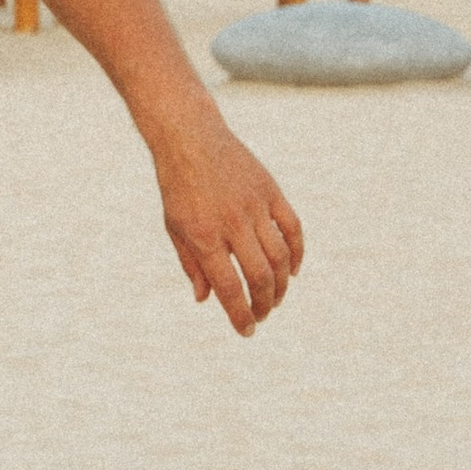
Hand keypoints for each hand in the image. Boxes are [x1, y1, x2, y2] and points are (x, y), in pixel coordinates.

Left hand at [155, 124, 304, 334]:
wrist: (191, 138)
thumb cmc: (178, 186)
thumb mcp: (174, 227)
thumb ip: (191, 265)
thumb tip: (206, 300)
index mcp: (204, 236)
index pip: (229, 287)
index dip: (240, 315)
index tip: (247, 331)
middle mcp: (232, 223)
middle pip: (259, 276)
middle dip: (264, 304)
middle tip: (262, 315)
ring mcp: (254, 206)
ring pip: (279, 256)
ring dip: (281, 285)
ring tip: (275, 298)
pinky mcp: (270, 191)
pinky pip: (292, 228)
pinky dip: (296, 253)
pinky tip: (291, 270)